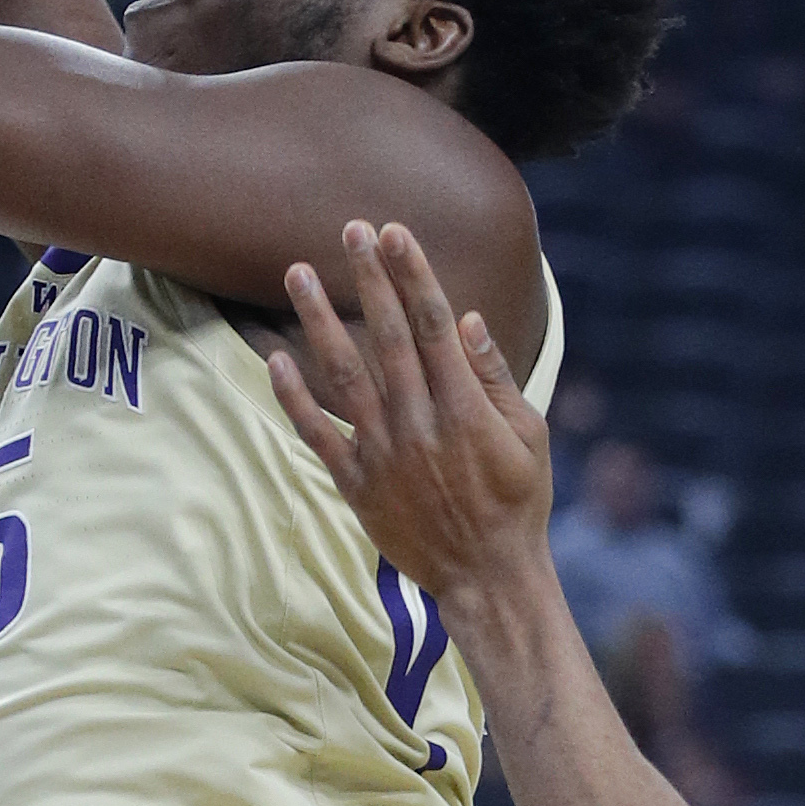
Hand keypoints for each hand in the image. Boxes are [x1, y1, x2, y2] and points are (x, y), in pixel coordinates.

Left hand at [270, 222, 554, 600]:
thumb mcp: (529, 437)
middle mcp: (419, 423)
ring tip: (298, 272)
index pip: (432, 326)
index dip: (412, 275)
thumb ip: (494, 379)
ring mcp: (383, 454)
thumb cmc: (517, 501)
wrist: (487, 576)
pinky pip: (318, 434)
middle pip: (386, 337)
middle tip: (350, 229)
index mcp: (464, 408)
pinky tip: (275, 358)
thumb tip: (467, 320)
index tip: (395, 233)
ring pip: (343, 374)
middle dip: (369, 279)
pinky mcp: (356, 484)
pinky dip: (293, 397)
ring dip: (318, 320)